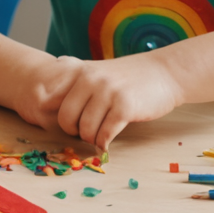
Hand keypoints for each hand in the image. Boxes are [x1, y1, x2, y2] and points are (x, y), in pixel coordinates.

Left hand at [26, 54, 184, 148]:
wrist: (165, 73)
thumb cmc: (129, 77)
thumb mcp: (97, 69)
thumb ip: (75, 77)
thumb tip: (48, 86)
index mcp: (79, 71)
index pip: (52, 101)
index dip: (58, 117)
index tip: (69, 123)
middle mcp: (90, 80)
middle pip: (66, 119)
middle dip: (74, 131)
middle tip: (85, 132)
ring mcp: (107, 92)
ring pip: (85, 129)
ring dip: (91, 138)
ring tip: (99, 136)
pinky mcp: (125, 107)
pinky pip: (105, 134)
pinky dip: (104, 143)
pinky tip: (107, 142)